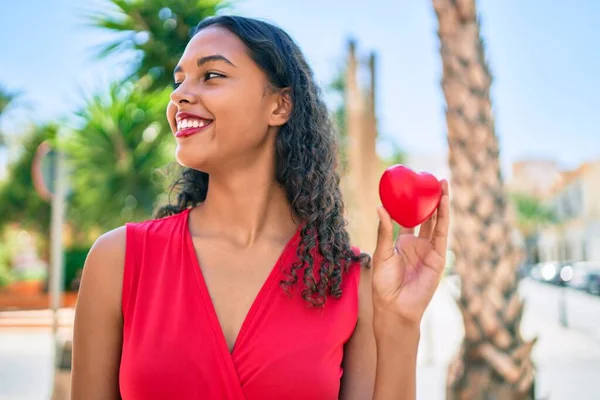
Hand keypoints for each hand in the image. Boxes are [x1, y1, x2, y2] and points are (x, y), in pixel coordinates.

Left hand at [371, 180, 449, 325]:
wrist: (395, 307)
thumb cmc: (384, 284)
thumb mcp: (381, 254)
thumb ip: (384, 232)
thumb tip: (380, 207)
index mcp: (403, 242)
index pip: (410, 217)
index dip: (412, 202)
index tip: (413, 185)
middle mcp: (418, 244)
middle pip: (427, 216)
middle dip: (430, 199)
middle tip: (431, 178)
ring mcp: (429, 250)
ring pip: (437, 222)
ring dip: (440, 204)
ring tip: (442, 184)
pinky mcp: (438, 257)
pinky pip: (442, 234)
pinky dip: (444, 218)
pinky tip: (443, 203)